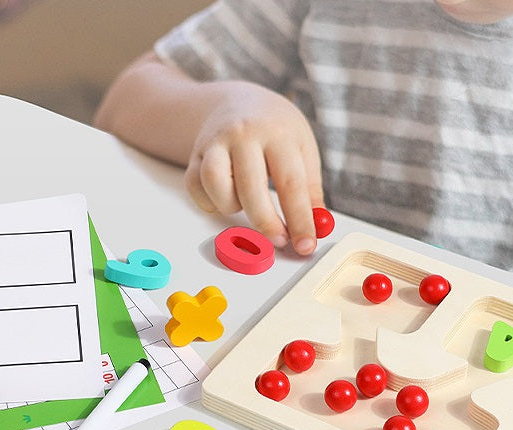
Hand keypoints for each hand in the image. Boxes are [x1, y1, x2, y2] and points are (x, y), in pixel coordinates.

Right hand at [185, 81, 323, 254]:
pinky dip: (211, 202)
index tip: (306, 246)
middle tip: (280, 240)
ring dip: (232, 206)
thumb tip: (318, 228)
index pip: (291, 184)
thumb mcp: (303, 150)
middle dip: (266, 223)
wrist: (239, 101)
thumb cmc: (276, 130)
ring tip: (248, 203)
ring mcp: (215, 142)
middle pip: (251, 188)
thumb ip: (310, 189)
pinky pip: (196, 188)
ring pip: (216, 185)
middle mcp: (243, 134)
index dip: (300, 220)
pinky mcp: (194, 154)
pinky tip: (227, 196)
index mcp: (278, 133)